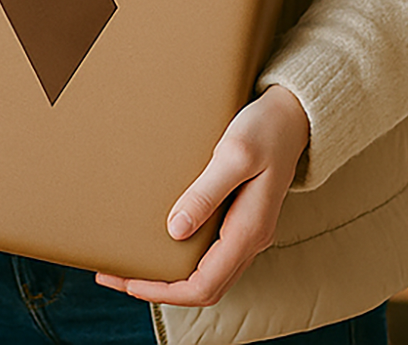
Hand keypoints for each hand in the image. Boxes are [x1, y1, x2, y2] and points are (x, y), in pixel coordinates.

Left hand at [95, 84, 309, 307]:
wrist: (292, 116)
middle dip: (159, 288)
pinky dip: (182, 259)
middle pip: (203, 288)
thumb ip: (206, 193)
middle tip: (115, 274)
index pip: (204, 285)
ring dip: (170, 277)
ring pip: (207, 274)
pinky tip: (161, 242)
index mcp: (249, 230)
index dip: (164, 290)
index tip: (128, 282)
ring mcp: (247, 231)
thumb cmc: (264, 130)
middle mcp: (250, 239)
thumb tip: (175, 230)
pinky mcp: (241, 218)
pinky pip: (211, 254)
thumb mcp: (233, 155)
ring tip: (131, 262)